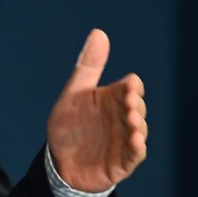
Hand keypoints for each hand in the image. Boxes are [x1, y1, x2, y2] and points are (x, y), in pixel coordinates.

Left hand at [46, 29, 146, 191]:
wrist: (58, 163)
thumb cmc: (67, 127)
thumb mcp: (73, 95)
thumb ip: (87, 66)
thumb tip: (99, 32)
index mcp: (112, 99)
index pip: (130, 87)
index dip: (131, 86)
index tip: (129, 85)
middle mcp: (122, 118)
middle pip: (137, 107)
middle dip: (135, 104)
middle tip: (129, 103)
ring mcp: (124, 140)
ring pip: (139, 130)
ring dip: (138, 125)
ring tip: (132, 121)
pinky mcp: (122, 161)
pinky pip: (135, 154)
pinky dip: (137, 147)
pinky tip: (135, 140)